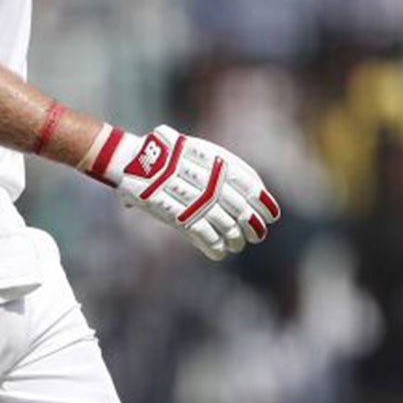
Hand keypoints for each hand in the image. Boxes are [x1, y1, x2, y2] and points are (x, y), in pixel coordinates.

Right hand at [89, 124, 280, 259]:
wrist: (131, 158)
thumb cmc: (162, 154)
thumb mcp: (193, 150)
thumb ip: (217, 168)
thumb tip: (252, 190)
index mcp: (213, 157)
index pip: (248, 181)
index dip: (263, 200)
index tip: (272, 214)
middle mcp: (206, 176)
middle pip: (240, 206)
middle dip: (252, 224)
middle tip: (257, 235)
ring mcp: (192, 195)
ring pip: (225, 223)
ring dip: (235, 238)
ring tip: (238, 244)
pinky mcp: (177, 213)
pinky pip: (203, 234)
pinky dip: (214, 246)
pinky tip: (219, 252)